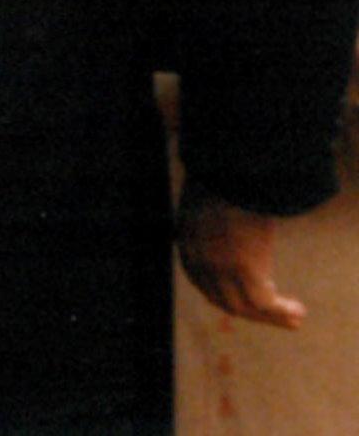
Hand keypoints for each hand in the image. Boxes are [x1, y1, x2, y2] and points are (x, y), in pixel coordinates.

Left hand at [178, 184, 306, 329]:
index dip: (225, 293)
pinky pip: (264, 301)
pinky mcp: (245, 269)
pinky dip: (280, 311)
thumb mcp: (210, 196)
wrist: (230, 166)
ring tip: (294, 318)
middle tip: (274, 315)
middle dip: (250, 312)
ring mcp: (220, 266)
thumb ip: (215, 215)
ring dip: (270, 317)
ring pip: (244, 306)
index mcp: (188, 241)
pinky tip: (297, 310)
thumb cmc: (224, 174)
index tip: (246, 300)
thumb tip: (235, 219)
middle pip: (222, 298)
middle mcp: (198, 259)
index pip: (202, 281)